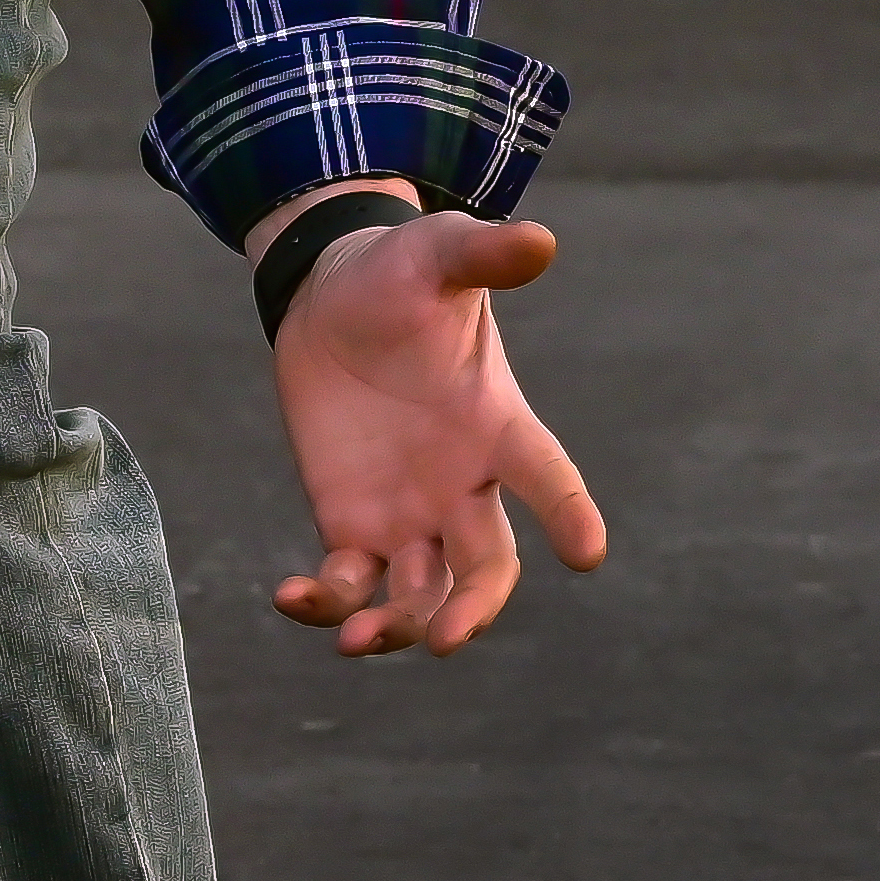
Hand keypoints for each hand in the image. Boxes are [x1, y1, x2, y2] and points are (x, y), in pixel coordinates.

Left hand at [261, 198, 610, 658]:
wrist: (332, 297)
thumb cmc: (401, 274)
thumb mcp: (437, 254)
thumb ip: (482, 256)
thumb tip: (538, 240)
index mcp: (497, 426)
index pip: (548, 477)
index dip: (569, 513)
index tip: (588, 552)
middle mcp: (463, 485)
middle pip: (487, 565)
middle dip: (473, 606)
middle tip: (447, 637)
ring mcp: (410, 512)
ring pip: (421, 593)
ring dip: (398, 626)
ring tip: (355, 640)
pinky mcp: (352, 522)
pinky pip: (349, 581)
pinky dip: (326, 601)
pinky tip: (292, 598)